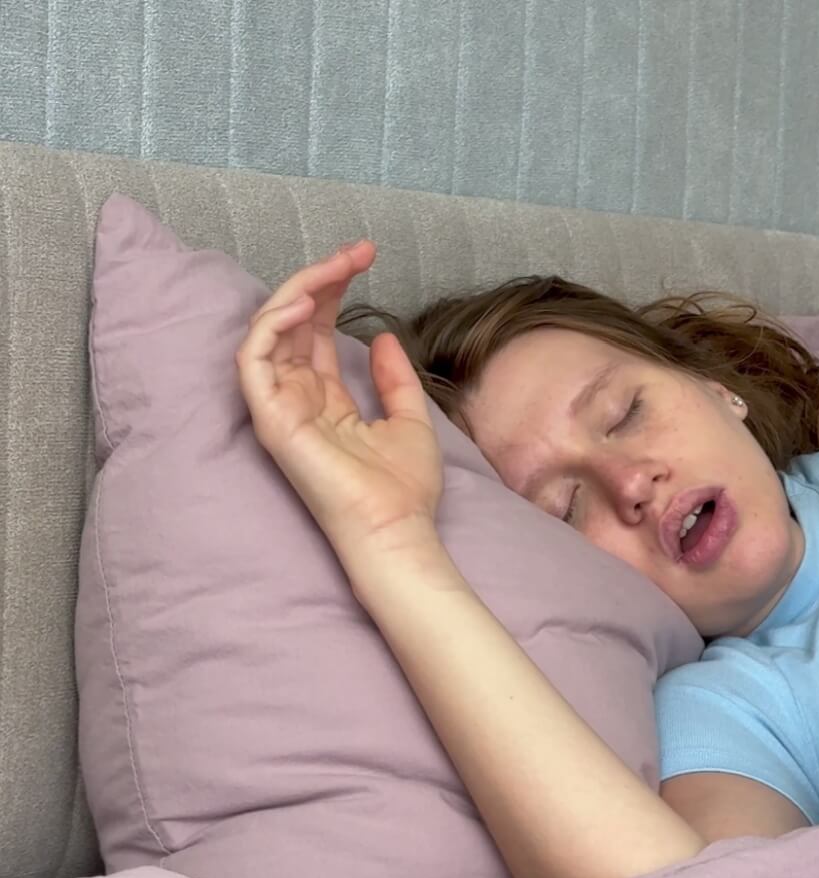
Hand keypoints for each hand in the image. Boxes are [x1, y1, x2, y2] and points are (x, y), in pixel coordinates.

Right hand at [237, 241, 443, 560]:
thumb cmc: (404, 489)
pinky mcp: (270, 418)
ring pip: (269, 330)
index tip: (367, 258)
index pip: (316, 329)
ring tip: (335, 267)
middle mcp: (297, 397)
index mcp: (325, 397)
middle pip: (292, 322)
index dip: (335, 289)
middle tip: (356, 252)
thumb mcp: (409, 419)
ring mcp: (280, 407)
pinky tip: (303, 302)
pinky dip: (270, 325)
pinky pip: (252, 360)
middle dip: (319, 278)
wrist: (398, 528)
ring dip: (298, 290)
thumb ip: (393, 379)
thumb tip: (381, 337)